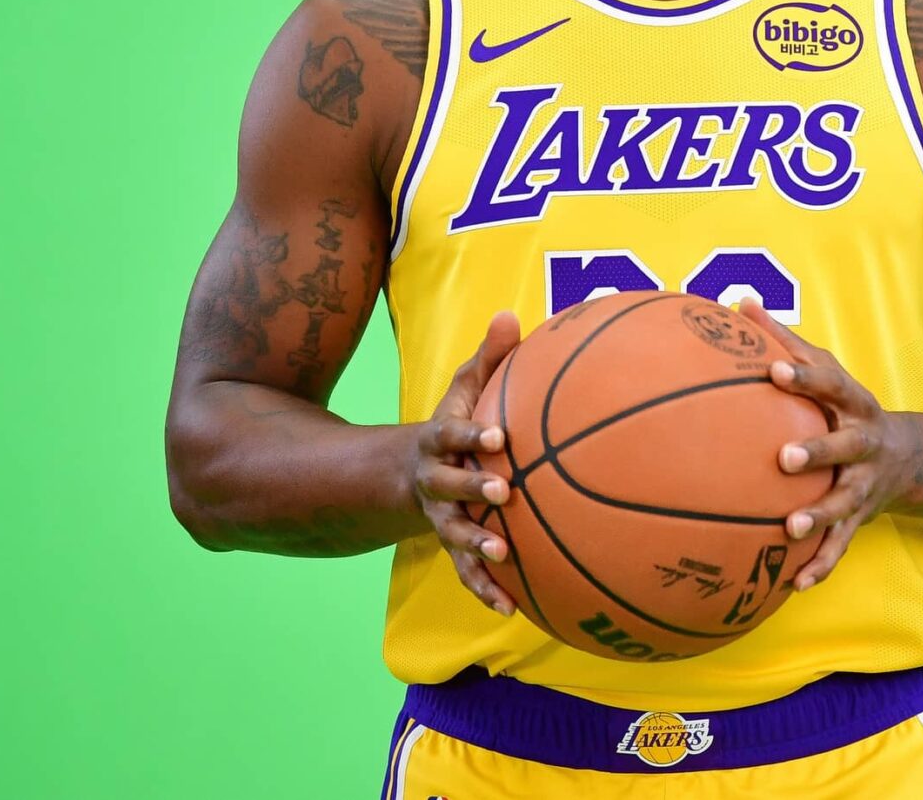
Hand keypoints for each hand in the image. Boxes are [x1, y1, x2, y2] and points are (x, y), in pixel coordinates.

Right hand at [410, 309, 519, 614]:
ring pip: (453, 533)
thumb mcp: (464, 389)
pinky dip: (486, 588)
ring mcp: (440, 516)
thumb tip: (511, 314)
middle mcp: (434, 481)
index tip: (497, 436)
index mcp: (438, 440)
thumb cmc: (456, 424)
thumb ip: (488, 358)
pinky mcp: (453, 545)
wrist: (410, 473)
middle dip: (472, 490)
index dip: (469, 436)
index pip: (451, 434)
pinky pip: (467, 570)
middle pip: (448, 486)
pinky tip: (512, 608)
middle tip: (503, 493)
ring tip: (502, 555)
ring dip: (476, 545)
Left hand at [740, 300, 918, 590]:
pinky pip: (840, 546)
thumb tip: (737, 303)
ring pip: (844, 504)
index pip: (829, 384)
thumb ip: (783, 341)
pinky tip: (795, 586)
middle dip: (818, 452)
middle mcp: (864, 444)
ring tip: (791, 530)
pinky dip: (821, 566)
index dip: (804, 377)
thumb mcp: (826, 371)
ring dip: (819, 517)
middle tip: (784, 459)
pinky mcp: (860, 518)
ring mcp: (864, 484)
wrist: (910, 457)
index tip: (773, 371)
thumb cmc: (845, 406)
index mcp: (852, 403)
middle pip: (845, 447)